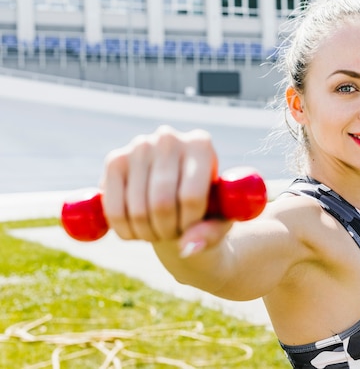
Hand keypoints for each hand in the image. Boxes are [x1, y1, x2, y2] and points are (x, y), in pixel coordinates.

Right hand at [100, 125, 223, 242]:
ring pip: (138, 210)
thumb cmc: (206, 210)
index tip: (192, 229)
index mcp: (201, 145)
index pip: (190, 196)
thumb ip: (210, 234)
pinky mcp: (114, 161)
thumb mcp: (219, 222)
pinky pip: (114, 210)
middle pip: (162, 203)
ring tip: (158, 230)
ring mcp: (138, 147)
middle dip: (167, 230)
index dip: (189, 224)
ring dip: (148, 233)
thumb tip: (186, 247)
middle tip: (172, 233)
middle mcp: (168, 138)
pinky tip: (137, 229)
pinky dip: (125, 230)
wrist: (176, 197)